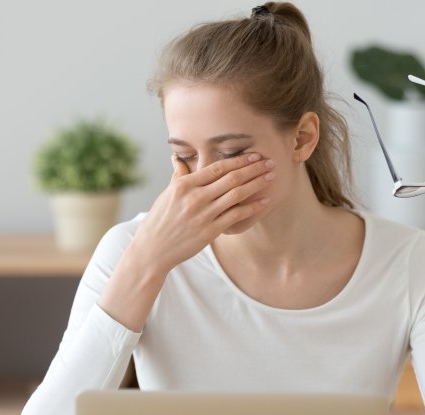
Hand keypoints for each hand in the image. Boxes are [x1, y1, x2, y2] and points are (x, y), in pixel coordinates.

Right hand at [130, 153, 274, 273]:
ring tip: (271, 177)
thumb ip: (178, 176)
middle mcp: (195, 197)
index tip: (253, 155)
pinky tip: (265, 201)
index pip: (217, 168)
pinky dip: (252, 207)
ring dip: (257, 184)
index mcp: (184, 185)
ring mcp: (204, 214)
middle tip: (270, 162)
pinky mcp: (210, 231)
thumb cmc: (159, 220)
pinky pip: (236, 216)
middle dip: (253, 169)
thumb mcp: (166, 195)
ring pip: (237, 195)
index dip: (238, 160)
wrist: (152, 249)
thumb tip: (178, 158)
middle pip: (231, 178)